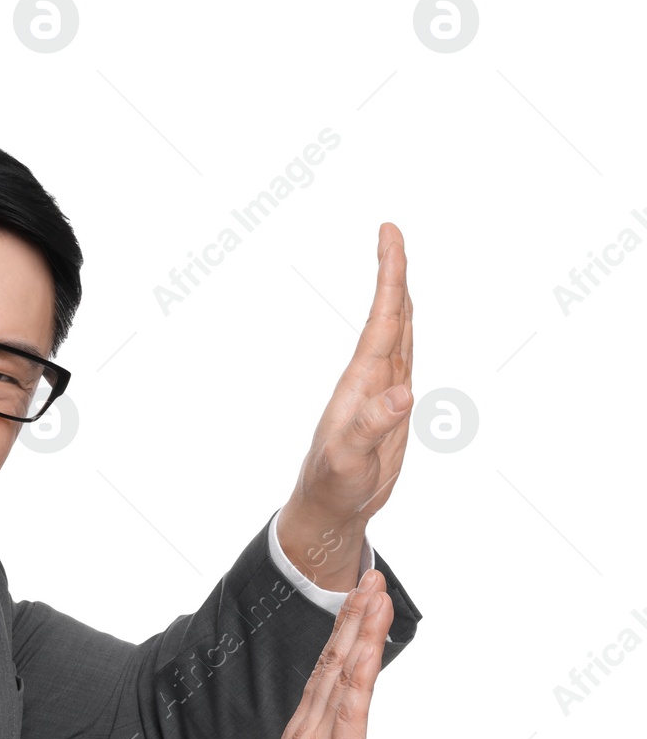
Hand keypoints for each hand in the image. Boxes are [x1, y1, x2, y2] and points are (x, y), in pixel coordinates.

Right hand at [249, 568, 393, 738]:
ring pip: (344, 671)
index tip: (357, 604)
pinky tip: (368, 641)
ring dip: (360, 627)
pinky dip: (361, 668)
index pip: (327, 675)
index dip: (343, 636)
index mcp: (304, 735)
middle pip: (335, 660)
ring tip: (375, 589)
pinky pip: (351, 703)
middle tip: (370, 575)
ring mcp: (321, 738)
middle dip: (353, 616)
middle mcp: (310, 727)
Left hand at [278, 223, 414, 588]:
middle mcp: (371, 378)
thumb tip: (402, 394)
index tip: (388, 235)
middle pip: (389, 316)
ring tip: (399, 263)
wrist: (331, 507)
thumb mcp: (348, 459)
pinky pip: (403, 359)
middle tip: (391, 232)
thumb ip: (370, 426)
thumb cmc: (333, 484)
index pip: (381, 319)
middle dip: (393, 274)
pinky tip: (406, 321)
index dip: (389, 276)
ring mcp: (382, 391)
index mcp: (362, 381)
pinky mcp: (392, 408)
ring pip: (397, 333)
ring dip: (400, 297)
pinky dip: (407, 332)